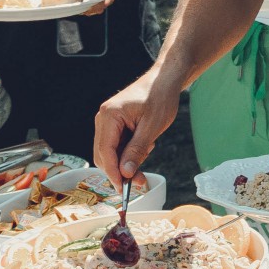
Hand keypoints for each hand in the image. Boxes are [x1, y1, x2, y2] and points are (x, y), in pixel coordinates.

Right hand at [92, 65, 179, 184]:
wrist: (165, 80)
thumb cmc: (160, 97)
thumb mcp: (151, 127)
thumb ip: (136, 150)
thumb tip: (125, 173)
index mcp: (109, 116)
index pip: (105, 151)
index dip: (113, 173)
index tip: (122, 189)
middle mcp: (103, 118)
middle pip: (104, 155)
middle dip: (120, 170)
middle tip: (138, 181)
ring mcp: (108, 121)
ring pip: (110, 152)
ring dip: (126, 162)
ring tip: (147, 155)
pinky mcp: (115, 124)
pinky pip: (117, 145)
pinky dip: (129, 152)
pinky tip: (145, 147)